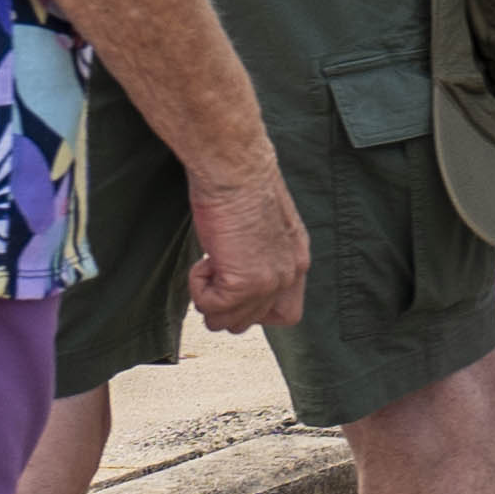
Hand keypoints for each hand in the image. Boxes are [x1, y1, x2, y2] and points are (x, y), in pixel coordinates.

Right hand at [187, 157, 314, 335]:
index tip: (235, 283)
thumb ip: (263, 256)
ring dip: (209, 297)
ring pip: (226, 322)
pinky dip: (197, 287)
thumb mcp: (265, 229)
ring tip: (210, 262)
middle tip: (214, 270)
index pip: (285, 314)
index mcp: (297, 261)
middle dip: (224, 303)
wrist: (236, 171)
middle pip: (250, 322)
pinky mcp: (243, 284)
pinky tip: (205, 259)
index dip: (254, 307)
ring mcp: (268, 283)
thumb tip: (238, 272)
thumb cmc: (242, 186)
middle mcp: (289, 277)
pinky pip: (209, 307)